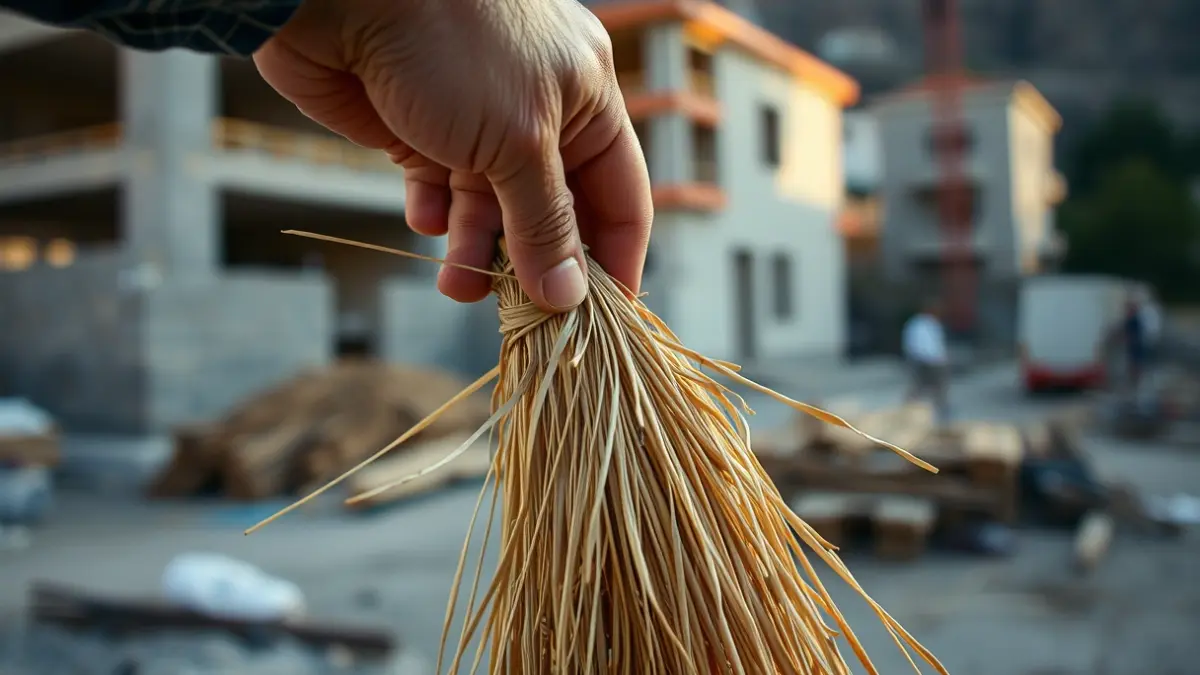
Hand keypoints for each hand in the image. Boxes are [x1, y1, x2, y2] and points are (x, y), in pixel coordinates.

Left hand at [252, 0, 652, 310]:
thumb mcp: (520, 141)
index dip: (616, 259)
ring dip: (479, 249)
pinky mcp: (417, 127)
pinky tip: (426, 221)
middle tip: (518, 312)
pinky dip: (436, 213)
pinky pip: (440, 189)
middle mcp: (538, 110)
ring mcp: (475, 119)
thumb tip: (570, 296)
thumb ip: (545, 223)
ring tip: (457, 282)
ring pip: (492, 207)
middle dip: (536, 261)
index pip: (620, 196)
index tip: (605, 317)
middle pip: (553, 210)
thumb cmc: (452, 44)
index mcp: (586, 99)